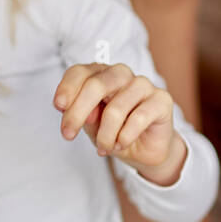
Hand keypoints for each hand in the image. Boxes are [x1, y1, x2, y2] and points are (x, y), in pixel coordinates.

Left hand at [53, 63, 181, 180]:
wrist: (144, 149)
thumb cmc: (114, 131)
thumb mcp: (90, 124)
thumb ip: (83, 114)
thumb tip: (86, 114)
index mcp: (100, 74)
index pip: (80, 72)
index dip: (67, 88)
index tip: (58, 107)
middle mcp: (121, 74)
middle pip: (96, 85)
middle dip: (78, 113)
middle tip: (68, 135)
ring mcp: (144, 85)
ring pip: (116, 108)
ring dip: (105, 135)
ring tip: (104, 148)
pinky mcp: (162, 100)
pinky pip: (139, 117)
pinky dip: (125, 136)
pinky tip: (121, 144)